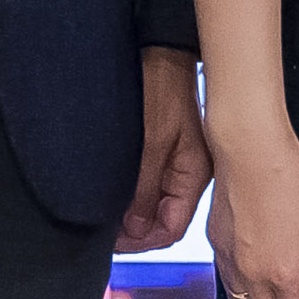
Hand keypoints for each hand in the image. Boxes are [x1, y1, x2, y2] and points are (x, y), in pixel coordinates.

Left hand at [120, 53, 214, 250]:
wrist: (161, 55)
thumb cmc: (162, 89)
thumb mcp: (151, 142)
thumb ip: (144, 188)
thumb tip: (136, 230)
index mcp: (195, 176)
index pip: (172, 228)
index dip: (142, 240)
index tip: (113, 242)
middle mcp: (189, 176)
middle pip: (163, 220)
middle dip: (134, 231)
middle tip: (103, 234)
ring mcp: (177, 166)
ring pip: (154, 204)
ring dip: (131, 213)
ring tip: (104, 217)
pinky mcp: (165, 154)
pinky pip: (150, 185)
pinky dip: (131, 195)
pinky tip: (112, 195)